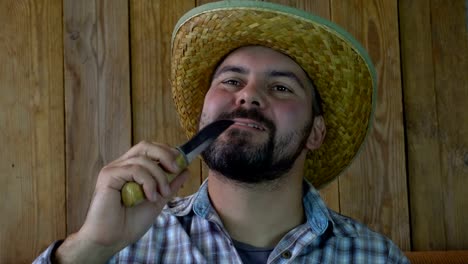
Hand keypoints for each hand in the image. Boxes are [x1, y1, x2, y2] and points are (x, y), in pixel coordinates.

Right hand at [55, 141, 189, 262]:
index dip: (166, 152)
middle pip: (145, 146)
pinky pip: (134, 170)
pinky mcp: (108, 176)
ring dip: (159, 177)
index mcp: (131, 169)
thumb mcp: (157, 201)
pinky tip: (150, 197)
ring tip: (161, 195)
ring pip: (143, 160)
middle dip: (164, 155)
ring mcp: (114, 170)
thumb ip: (169, 185)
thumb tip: (185, 170)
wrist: (111, 240)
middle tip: (175, 169)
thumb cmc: (129, 223)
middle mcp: (121, 166)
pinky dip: (148, 182)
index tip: (180, 163)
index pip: (149, 150)